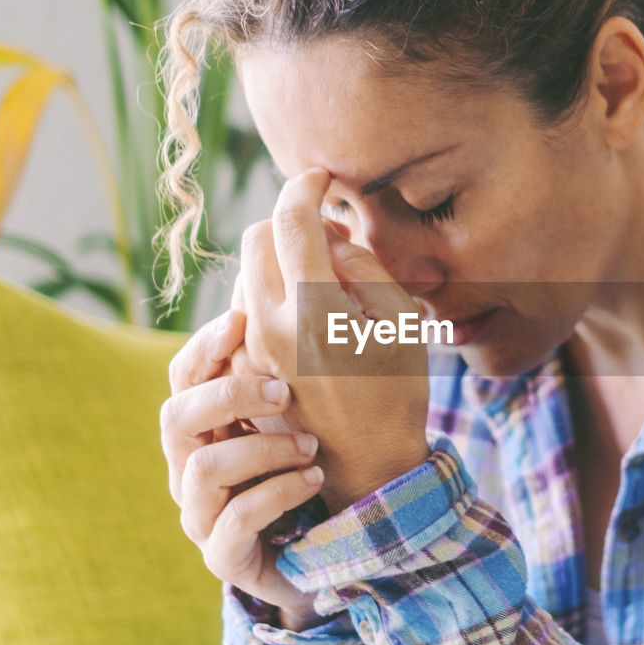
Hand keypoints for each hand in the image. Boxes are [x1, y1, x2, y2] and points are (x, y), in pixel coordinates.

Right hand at [161, 307, 327, 628]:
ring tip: (311, 446)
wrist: (326, 556)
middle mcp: (189, 469)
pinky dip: (278, 493)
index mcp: (204, 429)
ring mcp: (201, 516)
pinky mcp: (224, 557)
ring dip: (263, 449)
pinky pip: (235, 521)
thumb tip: (284, 300)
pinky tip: (312, 478)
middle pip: (175, 418)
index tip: (241, 318)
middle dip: (227, 396)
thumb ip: (286, 370)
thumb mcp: (300, 417)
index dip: (204, 346)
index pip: (183, 378)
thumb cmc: (311, 473)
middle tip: (282, 389)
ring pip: (204, 470)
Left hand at [236, 167, 431, 513]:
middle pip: (255, 236)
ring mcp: (249, 347)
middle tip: (328, 235)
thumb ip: (362, 265)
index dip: (306, 185)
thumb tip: (326, 234)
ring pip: (247, 270)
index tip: (323, 178)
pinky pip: (246, 305)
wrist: (365, 466)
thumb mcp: (401, 322)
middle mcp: (269, 324)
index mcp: (314, 310)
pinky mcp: (242, 364)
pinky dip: (272, 291)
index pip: (291, 219)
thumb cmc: (396, 392)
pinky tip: (306, 314)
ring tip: (324, 281)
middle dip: (287, 220)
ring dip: (279, 258)